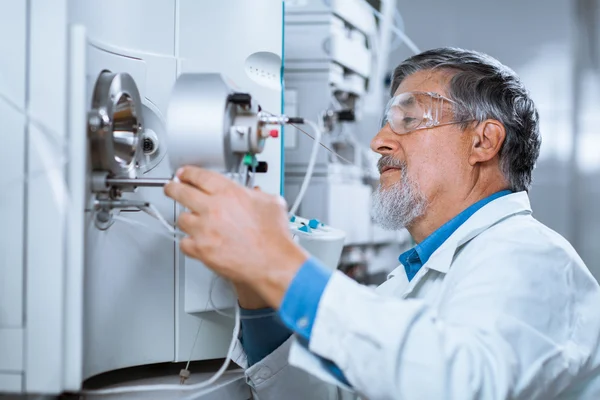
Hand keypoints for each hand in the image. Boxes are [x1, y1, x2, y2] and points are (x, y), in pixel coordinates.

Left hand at [164, 166, 307, 308]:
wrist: (273, 262)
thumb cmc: (274, 237)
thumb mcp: (271, 203)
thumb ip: (256, 194)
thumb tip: (252, 194)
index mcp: (229, 192)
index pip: (199, 176)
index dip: (188, 173)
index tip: (183, 174)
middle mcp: (213, 208)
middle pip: (181, 192)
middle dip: (172, 188)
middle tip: (171, 188)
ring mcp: (204, 229)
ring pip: (181, 218)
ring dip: (186, 218)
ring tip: (193, 220)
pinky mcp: (201, 249)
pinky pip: (184, 242)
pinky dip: (189, 242)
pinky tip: (197, 241)